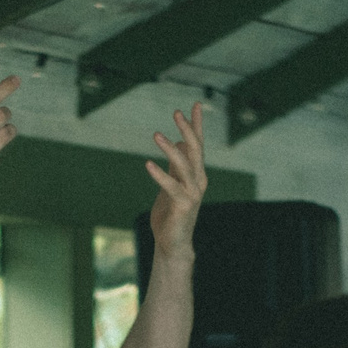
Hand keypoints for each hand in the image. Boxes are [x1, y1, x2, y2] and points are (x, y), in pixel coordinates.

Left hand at [145, 102, 207, 255]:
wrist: (173, 243)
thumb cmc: (171, 214)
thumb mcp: (173, 183)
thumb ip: (176, 165)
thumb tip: (177, 143)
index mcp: (196, 174)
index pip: (197, 145)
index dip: (196, 125)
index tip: (194, 104)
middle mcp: (198, 181)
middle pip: (195, 150)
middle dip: (187, 130)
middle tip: (176, 112)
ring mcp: (193, 193)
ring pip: (184, 165)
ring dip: (170, 149)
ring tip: (156, 135)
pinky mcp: (183, 205)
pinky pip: (171, 186)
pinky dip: (160, 175)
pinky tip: (148, 164)